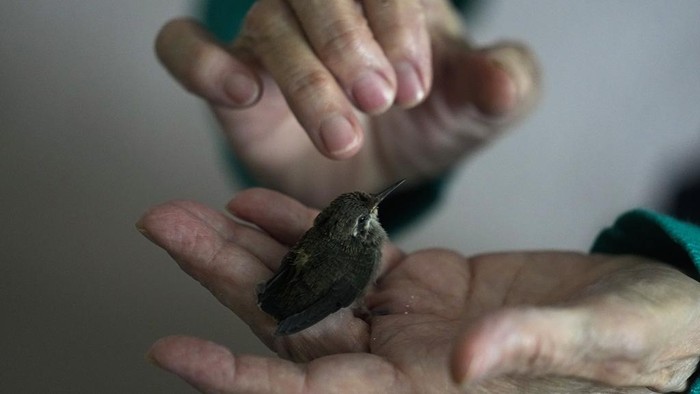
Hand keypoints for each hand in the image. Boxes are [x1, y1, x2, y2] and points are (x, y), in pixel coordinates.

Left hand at [138, 189, 699, 392]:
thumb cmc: (642, 347)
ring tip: (194, 210)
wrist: (654, 317)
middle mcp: (402, 362)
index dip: (243, 378)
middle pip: (293, 325)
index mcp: (430, 391)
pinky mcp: (424, 283)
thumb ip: (529, 348)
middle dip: (223, 281)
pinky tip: (266, 204)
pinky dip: (309, 228)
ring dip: (253, 248)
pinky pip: (351, 255)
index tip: (171, 353)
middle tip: (163, 228)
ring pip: (311, 285)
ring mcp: (408, 320)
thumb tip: (464, 357)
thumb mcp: (598, 347)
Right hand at [155, 0, 538, 205]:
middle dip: (348, 46)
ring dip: (304, 79)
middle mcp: (324, 5)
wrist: (379, 167)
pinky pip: (184, 50)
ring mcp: (271, 36)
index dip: (397, 26)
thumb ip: (501, 85)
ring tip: (340, 135)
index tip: (415, 89)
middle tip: (377, 102)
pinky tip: (243, 93)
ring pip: (267, 27)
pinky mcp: (229, 77)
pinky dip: (201, 63)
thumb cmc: (426, 122)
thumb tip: (503, 83)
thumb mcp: (476, 109)